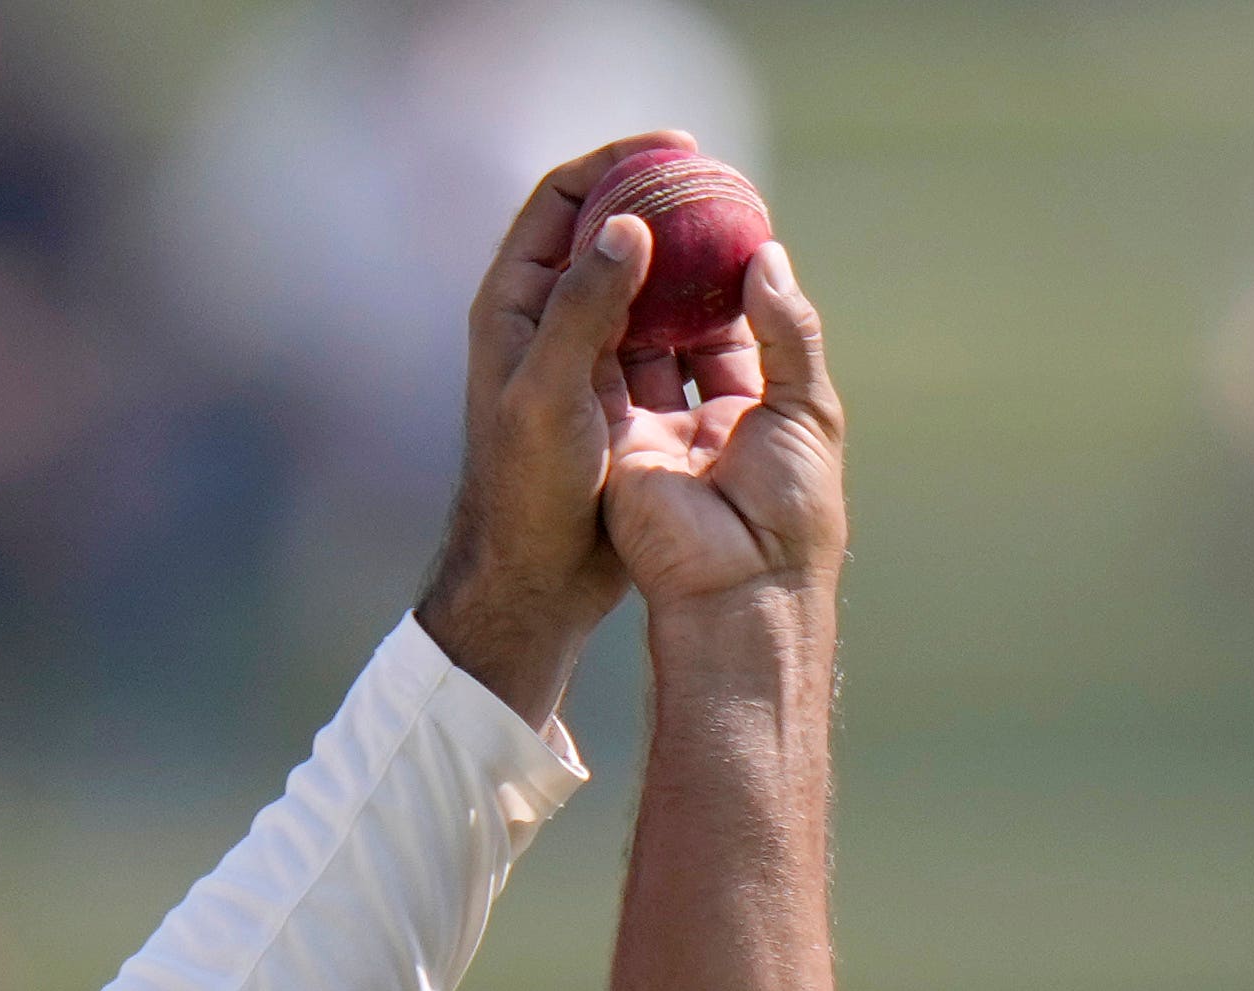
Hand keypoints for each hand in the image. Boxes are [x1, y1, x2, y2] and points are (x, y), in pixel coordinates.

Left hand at [416, 131, 687, 721]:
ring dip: (685, 257)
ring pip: (638, 282)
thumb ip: (583, 309)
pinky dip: (695, 313)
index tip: (679, 148)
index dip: (617, 161)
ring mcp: (580, 358)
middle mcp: (544, 321)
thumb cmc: (528, 492)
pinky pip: (660, 333)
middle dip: (663, 199)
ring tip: (739, 237)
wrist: (534, 580)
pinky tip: (738, 311)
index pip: (562, 199)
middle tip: (723, 183)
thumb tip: (628, 226)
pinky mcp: (614, 397)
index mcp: (514, 305)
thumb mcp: (551, 395)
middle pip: (605, 229)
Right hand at [603, 238, 839, 620]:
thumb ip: (789, 329)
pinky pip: (603, 373)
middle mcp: (701, 420)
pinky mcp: (614, 441)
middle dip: (672, 277)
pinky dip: (600, 323)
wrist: (739, 583)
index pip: (737, 331)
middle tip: (662, 208)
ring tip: (629, 219)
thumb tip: (768, 255)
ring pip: (637, 345)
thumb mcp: (808, 406)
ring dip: (634, 291)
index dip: (727, 277)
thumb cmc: (790, 505)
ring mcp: (654, 431)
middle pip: (680, 332)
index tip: (718, 219)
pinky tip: (599, 265)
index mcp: (755, 415)